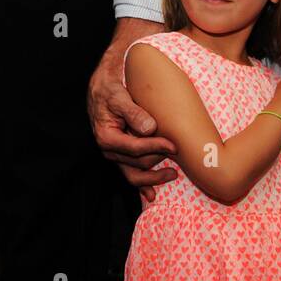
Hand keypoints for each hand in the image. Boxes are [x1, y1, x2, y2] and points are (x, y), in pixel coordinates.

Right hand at [87, 44, 177, 202]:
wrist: (102, 86)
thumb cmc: (110, 89)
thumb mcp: (119, 96)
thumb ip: (134, 112)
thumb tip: (150, 128)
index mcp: (107, 136)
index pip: (135, 148)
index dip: (156, 147)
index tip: (174, 145)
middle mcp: (109, 149)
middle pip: (137, 164)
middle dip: (158, 160)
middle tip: (179, 152)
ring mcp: (115, 154)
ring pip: (134, 175)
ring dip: (153, 178)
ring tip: (173, 175)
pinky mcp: (121, 154)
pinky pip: (130, 173)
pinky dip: (142, 185)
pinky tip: (152, 194)